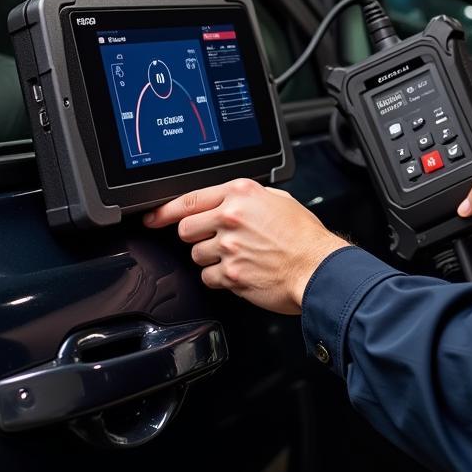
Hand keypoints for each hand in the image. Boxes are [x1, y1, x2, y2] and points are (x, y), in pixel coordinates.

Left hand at [143, 179, 349, 314]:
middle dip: (195, 236)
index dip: (164, 211)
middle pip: (186, 229)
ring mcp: (229, 246)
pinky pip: (208, 277)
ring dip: (210, 258)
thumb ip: (246, 198)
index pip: (189, 199)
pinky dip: (219, 278)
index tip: (153, 217)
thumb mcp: (278, 200)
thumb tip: (224, 202)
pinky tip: (239, 272)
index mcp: (241, 193)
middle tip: (216, 240)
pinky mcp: (230, 273)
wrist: (318, 267)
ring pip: (196, 254)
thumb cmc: (304, 236)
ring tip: (237, 257)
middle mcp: (231, 217)